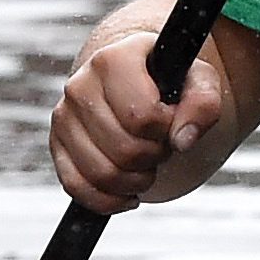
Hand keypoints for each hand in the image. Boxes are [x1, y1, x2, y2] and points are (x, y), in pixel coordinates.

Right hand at [49, 25, 219, 212]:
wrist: (134, 78)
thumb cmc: (169, 80)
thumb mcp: (198, 81)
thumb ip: (203, 104)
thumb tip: (183, 140)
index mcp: (113, 60)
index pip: (141, 115)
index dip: (166, 129)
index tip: (171, 120)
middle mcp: (80, 85)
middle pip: (124, 149)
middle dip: (154, 156)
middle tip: (162, 143)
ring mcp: (64, 116)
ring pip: (102, 174)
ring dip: (136, 180)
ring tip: (147, 162)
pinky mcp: (56, 144)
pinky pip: (76, 188)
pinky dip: (109, 200)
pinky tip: (129, 191)